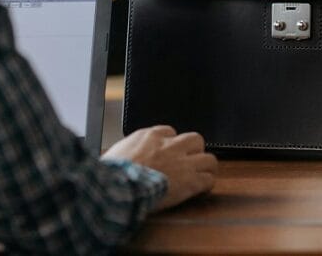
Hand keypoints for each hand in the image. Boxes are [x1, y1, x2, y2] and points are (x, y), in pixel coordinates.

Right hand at [102, 125, 217, 210]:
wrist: (118, 187)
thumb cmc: (112, 173)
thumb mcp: (117, 152)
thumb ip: (129, 150)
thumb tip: (125, 156)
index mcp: (151, 136)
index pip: (170, 132)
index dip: (171, 144)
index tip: (168, 154)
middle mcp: (170, 146)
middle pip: (195, 140)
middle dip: (193, 151)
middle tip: (189, 162)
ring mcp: (182, 163)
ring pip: (209, 158)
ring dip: (205, 167)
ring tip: (201, 175)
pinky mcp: (190, 182)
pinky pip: (208, 180)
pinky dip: (207, 185)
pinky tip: (201, 190)